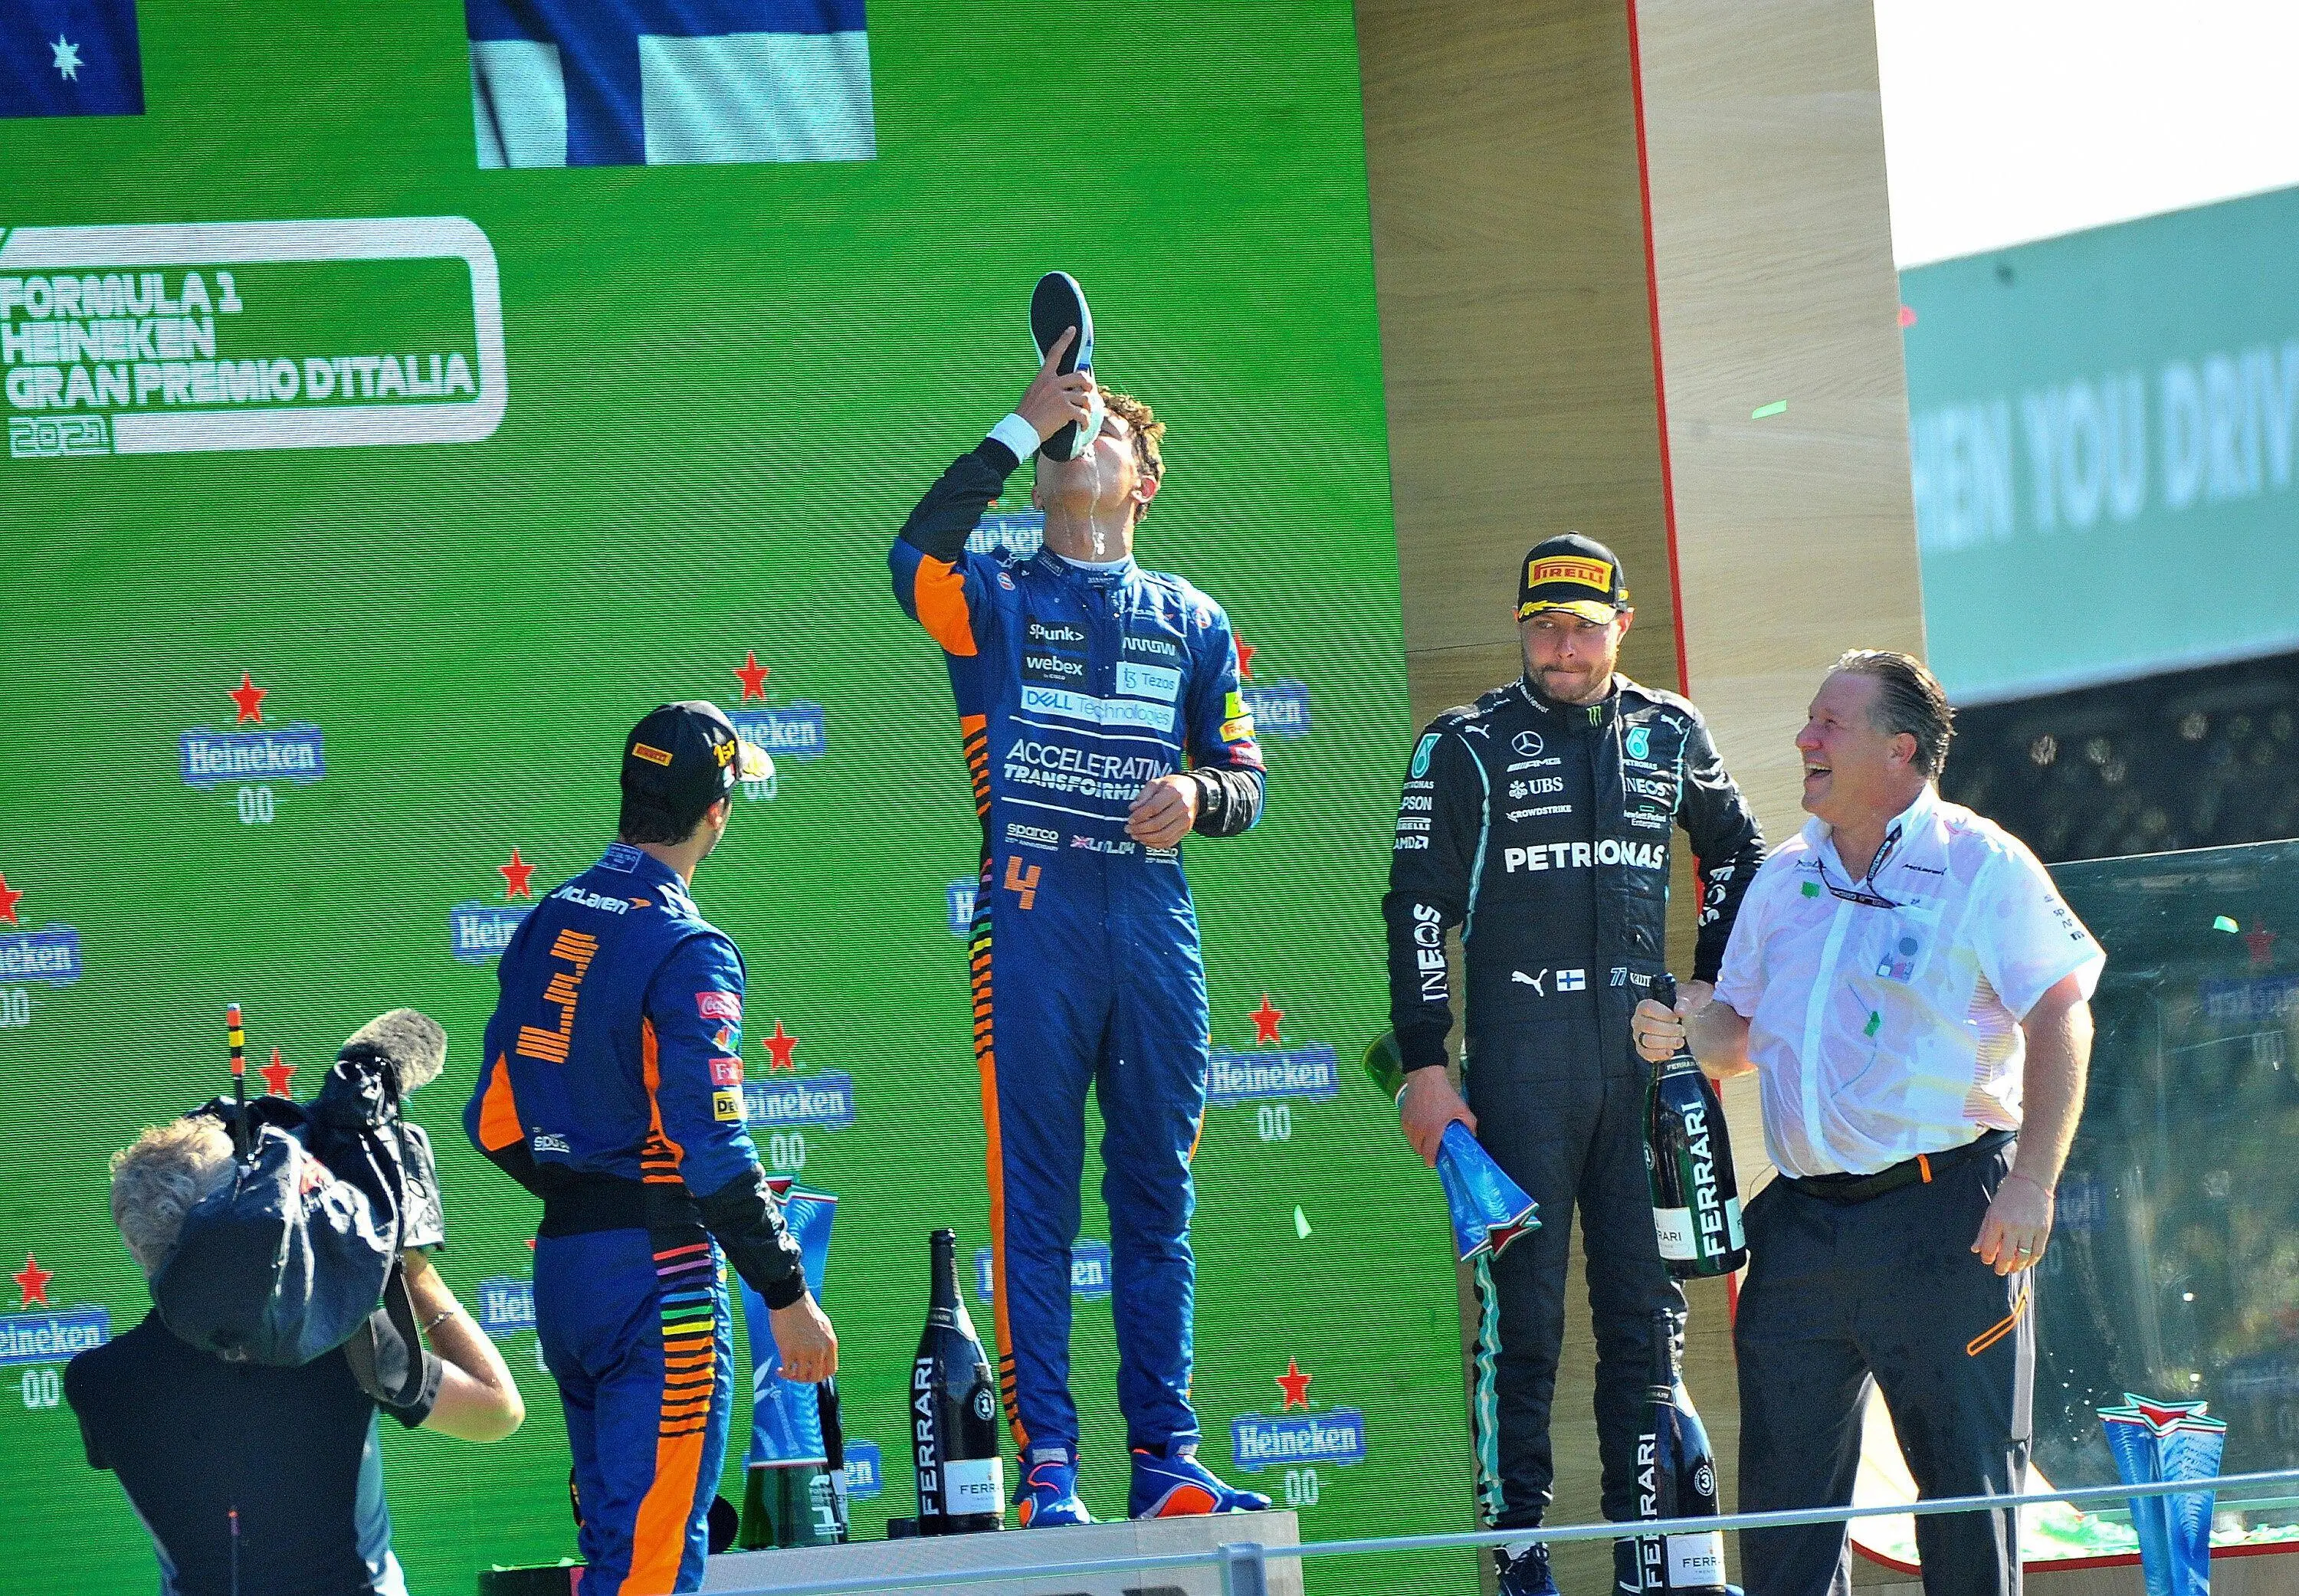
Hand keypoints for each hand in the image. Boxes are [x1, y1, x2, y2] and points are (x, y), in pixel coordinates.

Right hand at [770, 1293, 837, 1382]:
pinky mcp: (789, 1351)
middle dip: (805, 1379)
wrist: (790, 1299)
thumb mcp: (822, 1326)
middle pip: (816, 1377)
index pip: (831, 1370)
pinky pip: (788, 1371)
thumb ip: (824, 1342)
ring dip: (792, 1378)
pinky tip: (779, 1369)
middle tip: (796, 1375)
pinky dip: (784, 1373)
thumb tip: (821, 1357)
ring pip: (801, 1377)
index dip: (821, 1374)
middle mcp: (820, 1350)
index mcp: (830, 1343)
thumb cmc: (804, 1310)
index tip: (811, 1372)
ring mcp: (805, 1352)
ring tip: (785, 1372)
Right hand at [1016, 327, 1096, 444]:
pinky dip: (1085, 422)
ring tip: (1083, 416)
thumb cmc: (1027, 415)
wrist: (1021, 430)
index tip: (1073, 329)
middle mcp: (1052, 383)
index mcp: (1043, 377)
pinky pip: (1083, 413)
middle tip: (1088, 391)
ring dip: (1086, 408)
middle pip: (1080, 376)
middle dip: (1088, 384)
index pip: (1054, 353)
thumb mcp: (1033, 393)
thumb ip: (1046, 387)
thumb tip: (1062, 389)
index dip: (1065, 340)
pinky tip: (1083, 426)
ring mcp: (1059, 395)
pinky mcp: (1065, 409)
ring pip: (1084, 397)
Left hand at [1126, 774, 1198, 847]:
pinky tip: (1145, 840)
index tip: (1130, 819)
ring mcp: (1186, 820)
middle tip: (1129, 829)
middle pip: (1158, 824)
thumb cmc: (1171, 786)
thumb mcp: (1156, 783)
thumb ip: (1143, 795)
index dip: (1139, 815)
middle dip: (1140, 829)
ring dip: (1146, 838)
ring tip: (1135, 835)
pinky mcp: (1186, 830)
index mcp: (1174, 792)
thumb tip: (1132, 809)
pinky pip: (1169, 842)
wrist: (1193, 791)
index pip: (1154, 808)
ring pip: (1163, 836)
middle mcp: (1182, 807)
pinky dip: (1155, 844)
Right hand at [1397, 1067, 1475, 1167]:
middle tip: (1434, 1147)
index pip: (1428, 1154)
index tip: (1435, 1162)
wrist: (1425, 1077)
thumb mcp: (1461, 1108)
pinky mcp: (1403, 1118)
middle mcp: (1418, 1129)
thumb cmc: (1444, 1093)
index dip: (1431, 1161)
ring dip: (1419, 1143)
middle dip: (1426, 1152)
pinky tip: (1420, 1128)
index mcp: (1433, 1130)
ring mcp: (1409, 1124)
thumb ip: (1470, 1123)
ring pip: (1412, 1142)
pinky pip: (1407, 1133)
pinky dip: (1413, 1134)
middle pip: (1419, 1150)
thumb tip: (1473, 1135)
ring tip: (1427, 1137)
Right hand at [1632, 993, 1692, 1061]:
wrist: (1680, 1032)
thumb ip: (1684, 1005)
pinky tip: (1671, 1052)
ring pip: (1648, 1041)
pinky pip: (1647, 1054)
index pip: (1648, 1008)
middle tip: (1682, 1031)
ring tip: (1679, 1041)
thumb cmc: (1679, 1016)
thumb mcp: (1684, 1006)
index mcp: (1644, 1007)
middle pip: (1649, 1026)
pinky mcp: (1642, 1050)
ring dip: (1667, 1042)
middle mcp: (1638, 1021)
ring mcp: (1638, 1036)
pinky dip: (1660, 1054)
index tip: (1676, 1018)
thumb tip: (1680, 1010)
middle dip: (1669, 1030)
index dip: (1664, 1014)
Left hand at [1973, 1171, 2053, 1275]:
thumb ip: (1983, 1231)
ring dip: (2017, 1267)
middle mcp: (2013, 1226)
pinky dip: (2031, 1261)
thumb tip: (1975, 1250)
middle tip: (1999, 1271)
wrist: (2031, 1182)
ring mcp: (2030, 1229)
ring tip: (2012, 1269)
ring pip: (2023, 1257)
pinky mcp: (2044, 1230)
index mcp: (1997, 1220)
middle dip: (2001, 1267)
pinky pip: (2037, 1252)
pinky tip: (2026, 1263)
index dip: (1987, 1257)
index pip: (1989, 1247)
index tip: (1987, 1260)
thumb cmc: (2008, 1196)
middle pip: (2006, 1256)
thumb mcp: (1991, 1210)